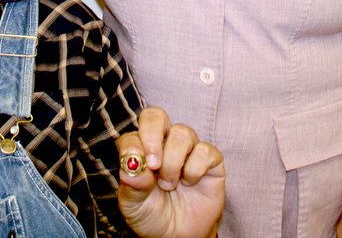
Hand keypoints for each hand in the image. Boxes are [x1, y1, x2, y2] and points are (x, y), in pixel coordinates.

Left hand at [116, 106, 224, 237]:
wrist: (177, 237)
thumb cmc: (151, 215)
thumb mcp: (133, 205)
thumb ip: (131, 185)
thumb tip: (131, 165)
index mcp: (140, 148)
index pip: (135, 132)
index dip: (135, 145)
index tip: (138, 168)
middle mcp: (163, 142)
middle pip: (156, 116)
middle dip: (153, 135)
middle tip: (154, 163)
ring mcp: (187, 149)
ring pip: (182, 133)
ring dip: (173, 161)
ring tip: (169, 185)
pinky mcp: (210, 160)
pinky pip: (205, 150)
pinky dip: (195, 168)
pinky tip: (190, 182)